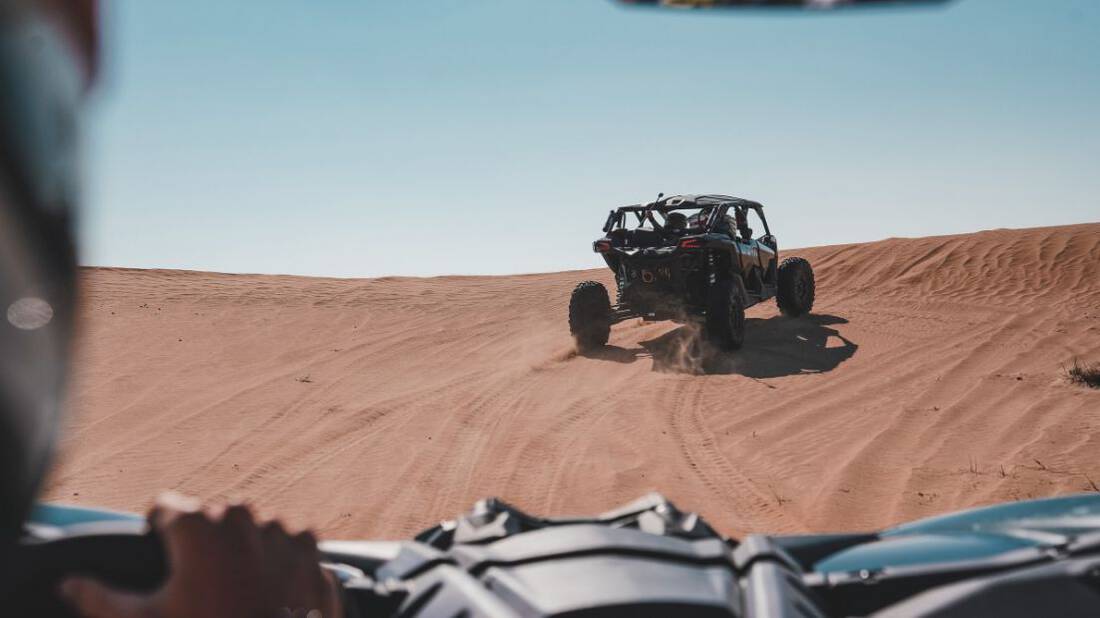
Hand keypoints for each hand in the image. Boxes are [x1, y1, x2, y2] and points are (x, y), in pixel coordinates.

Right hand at [60, 492, 342, 617]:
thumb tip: (69, 584)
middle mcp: (241, 516)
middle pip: (210, 516)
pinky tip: (269, 589)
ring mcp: (281, 530)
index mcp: (197, 524)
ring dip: (243, 548)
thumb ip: (100, 599)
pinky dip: (279, 560)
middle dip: (203, 541)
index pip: (164, 508)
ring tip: (236, 589)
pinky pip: (289, 544)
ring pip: (252, 528)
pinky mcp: (312, 550)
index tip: (162, 557)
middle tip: (200, 583)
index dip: (157, 533)